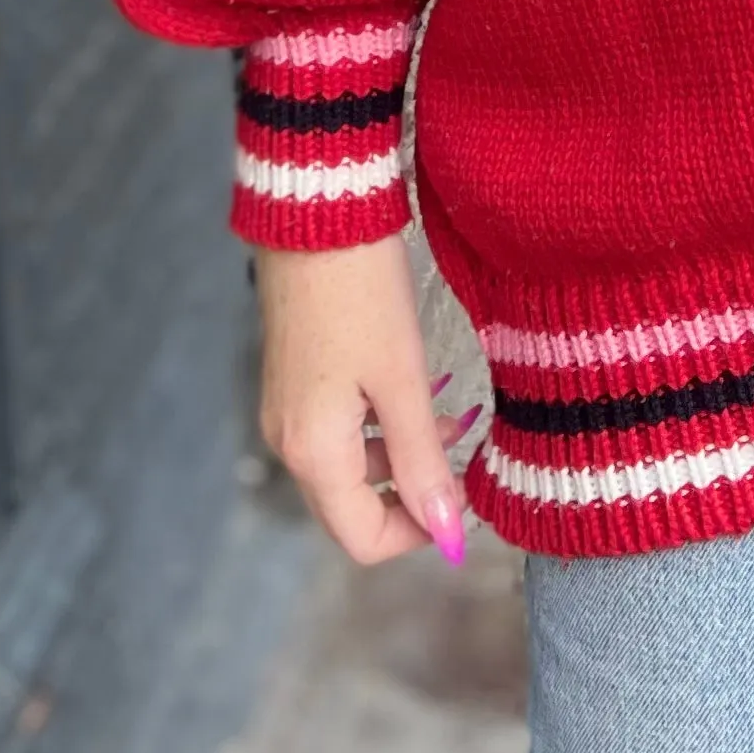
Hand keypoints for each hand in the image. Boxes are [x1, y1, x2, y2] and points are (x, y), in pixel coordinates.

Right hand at [254, 234, 465, 566]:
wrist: (315, 213)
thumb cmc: (362, 293)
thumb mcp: (402, 380)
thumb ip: (422, 459)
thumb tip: (446, 529)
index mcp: (312, 451)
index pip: (362, 539)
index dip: (419, 534)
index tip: (467, 500)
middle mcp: (288, 442)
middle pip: (352, 510)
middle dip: (411, 498)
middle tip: (464, 464)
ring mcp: (286, 412)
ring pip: (348, 471)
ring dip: (401, 461)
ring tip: (453, 422)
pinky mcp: (293, 381)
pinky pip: (338, 434)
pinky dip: (380, 430)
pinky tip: (418, 397)